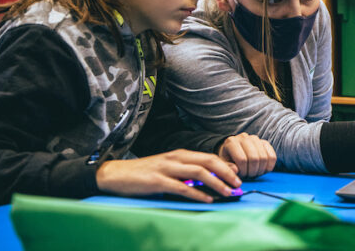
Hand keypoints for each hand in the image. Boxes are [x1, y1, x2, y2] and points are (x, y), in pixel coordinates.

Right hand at [95, 149, 240, 202]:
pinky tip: (208, 199)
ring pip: (198, 172)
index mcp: (180, 154)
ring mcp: (167, 168)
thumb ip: (187, 172)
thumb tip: (209, 179)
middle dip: (226, 173)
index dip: (226, 166)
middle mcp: (176, 158)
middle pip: (208, 161)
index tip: (239, 175)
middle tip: (239, 184)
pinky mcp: (158, 180)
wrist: (116, 174)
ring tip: (228, 192)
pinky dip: (197, 193)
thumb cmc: (144, 173)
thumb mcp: (168, 169)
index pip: (209, 156)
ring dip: (216, 183)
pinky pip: (182, 187)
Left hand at [217, 132, 275, 177]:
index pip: (242, 159)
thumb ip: (227, 168)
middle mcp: (244, 137)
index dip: (243, 171)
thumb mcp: (224, 165)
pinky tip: (263, 170)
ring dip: (261, 170)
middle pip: (254, 158)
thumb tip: (235, 169)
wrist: (234, 151)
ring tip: (255, 173)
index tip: (241, 175)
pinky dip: (270, 166)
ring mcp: (255, 139)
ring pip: (264, 157)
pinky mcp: (265, 143)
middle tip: (249, 176)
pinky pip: (272, 156)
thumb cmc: (229, 160)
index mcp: (231, 142)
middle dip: (252, 172)